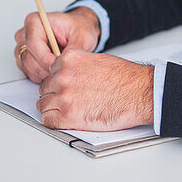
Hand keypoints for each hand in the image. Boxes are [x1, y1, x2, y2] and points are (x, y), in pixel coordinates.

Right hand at [14, 7, 100, 80]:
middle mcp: (25, 33)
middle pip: (28, 58)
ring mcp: (22, 46)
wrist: (77, 30)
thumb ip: (74, 49)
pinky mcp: (23, 58)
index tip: (58, 67)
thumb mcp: (82, 36)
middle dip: (45, 68)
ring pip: (27, 68)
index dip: (45, 59)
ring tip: (60, 68)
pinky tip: (54, 69)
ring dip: (43, 73)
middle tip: (61, 71)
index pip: (33, 44)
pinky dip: (41, 75)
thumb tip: (66, 64)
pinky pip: (28, 72)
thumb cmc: (77, 28)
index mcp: (35, 21)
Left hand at [37, 49, 153, 130]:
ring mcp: (64, 96)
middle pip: (45, 89)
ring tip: (68, 111)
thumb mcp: (96, 60)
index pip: (50, 72)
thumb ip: (77, 67)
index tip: (64, 88)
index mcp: (69, 59)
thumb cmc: (124, 78)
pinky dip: (54, 122)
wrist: (138, 93)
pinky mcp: (68, 116)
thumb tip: (69, 76)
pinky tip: (65, 120)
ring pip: (43, 105)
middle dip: (54, 95)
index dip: (57, 82)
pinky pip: (48, 120)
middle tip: (68, 101)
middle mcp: (63, 76)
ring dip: (53, 109)